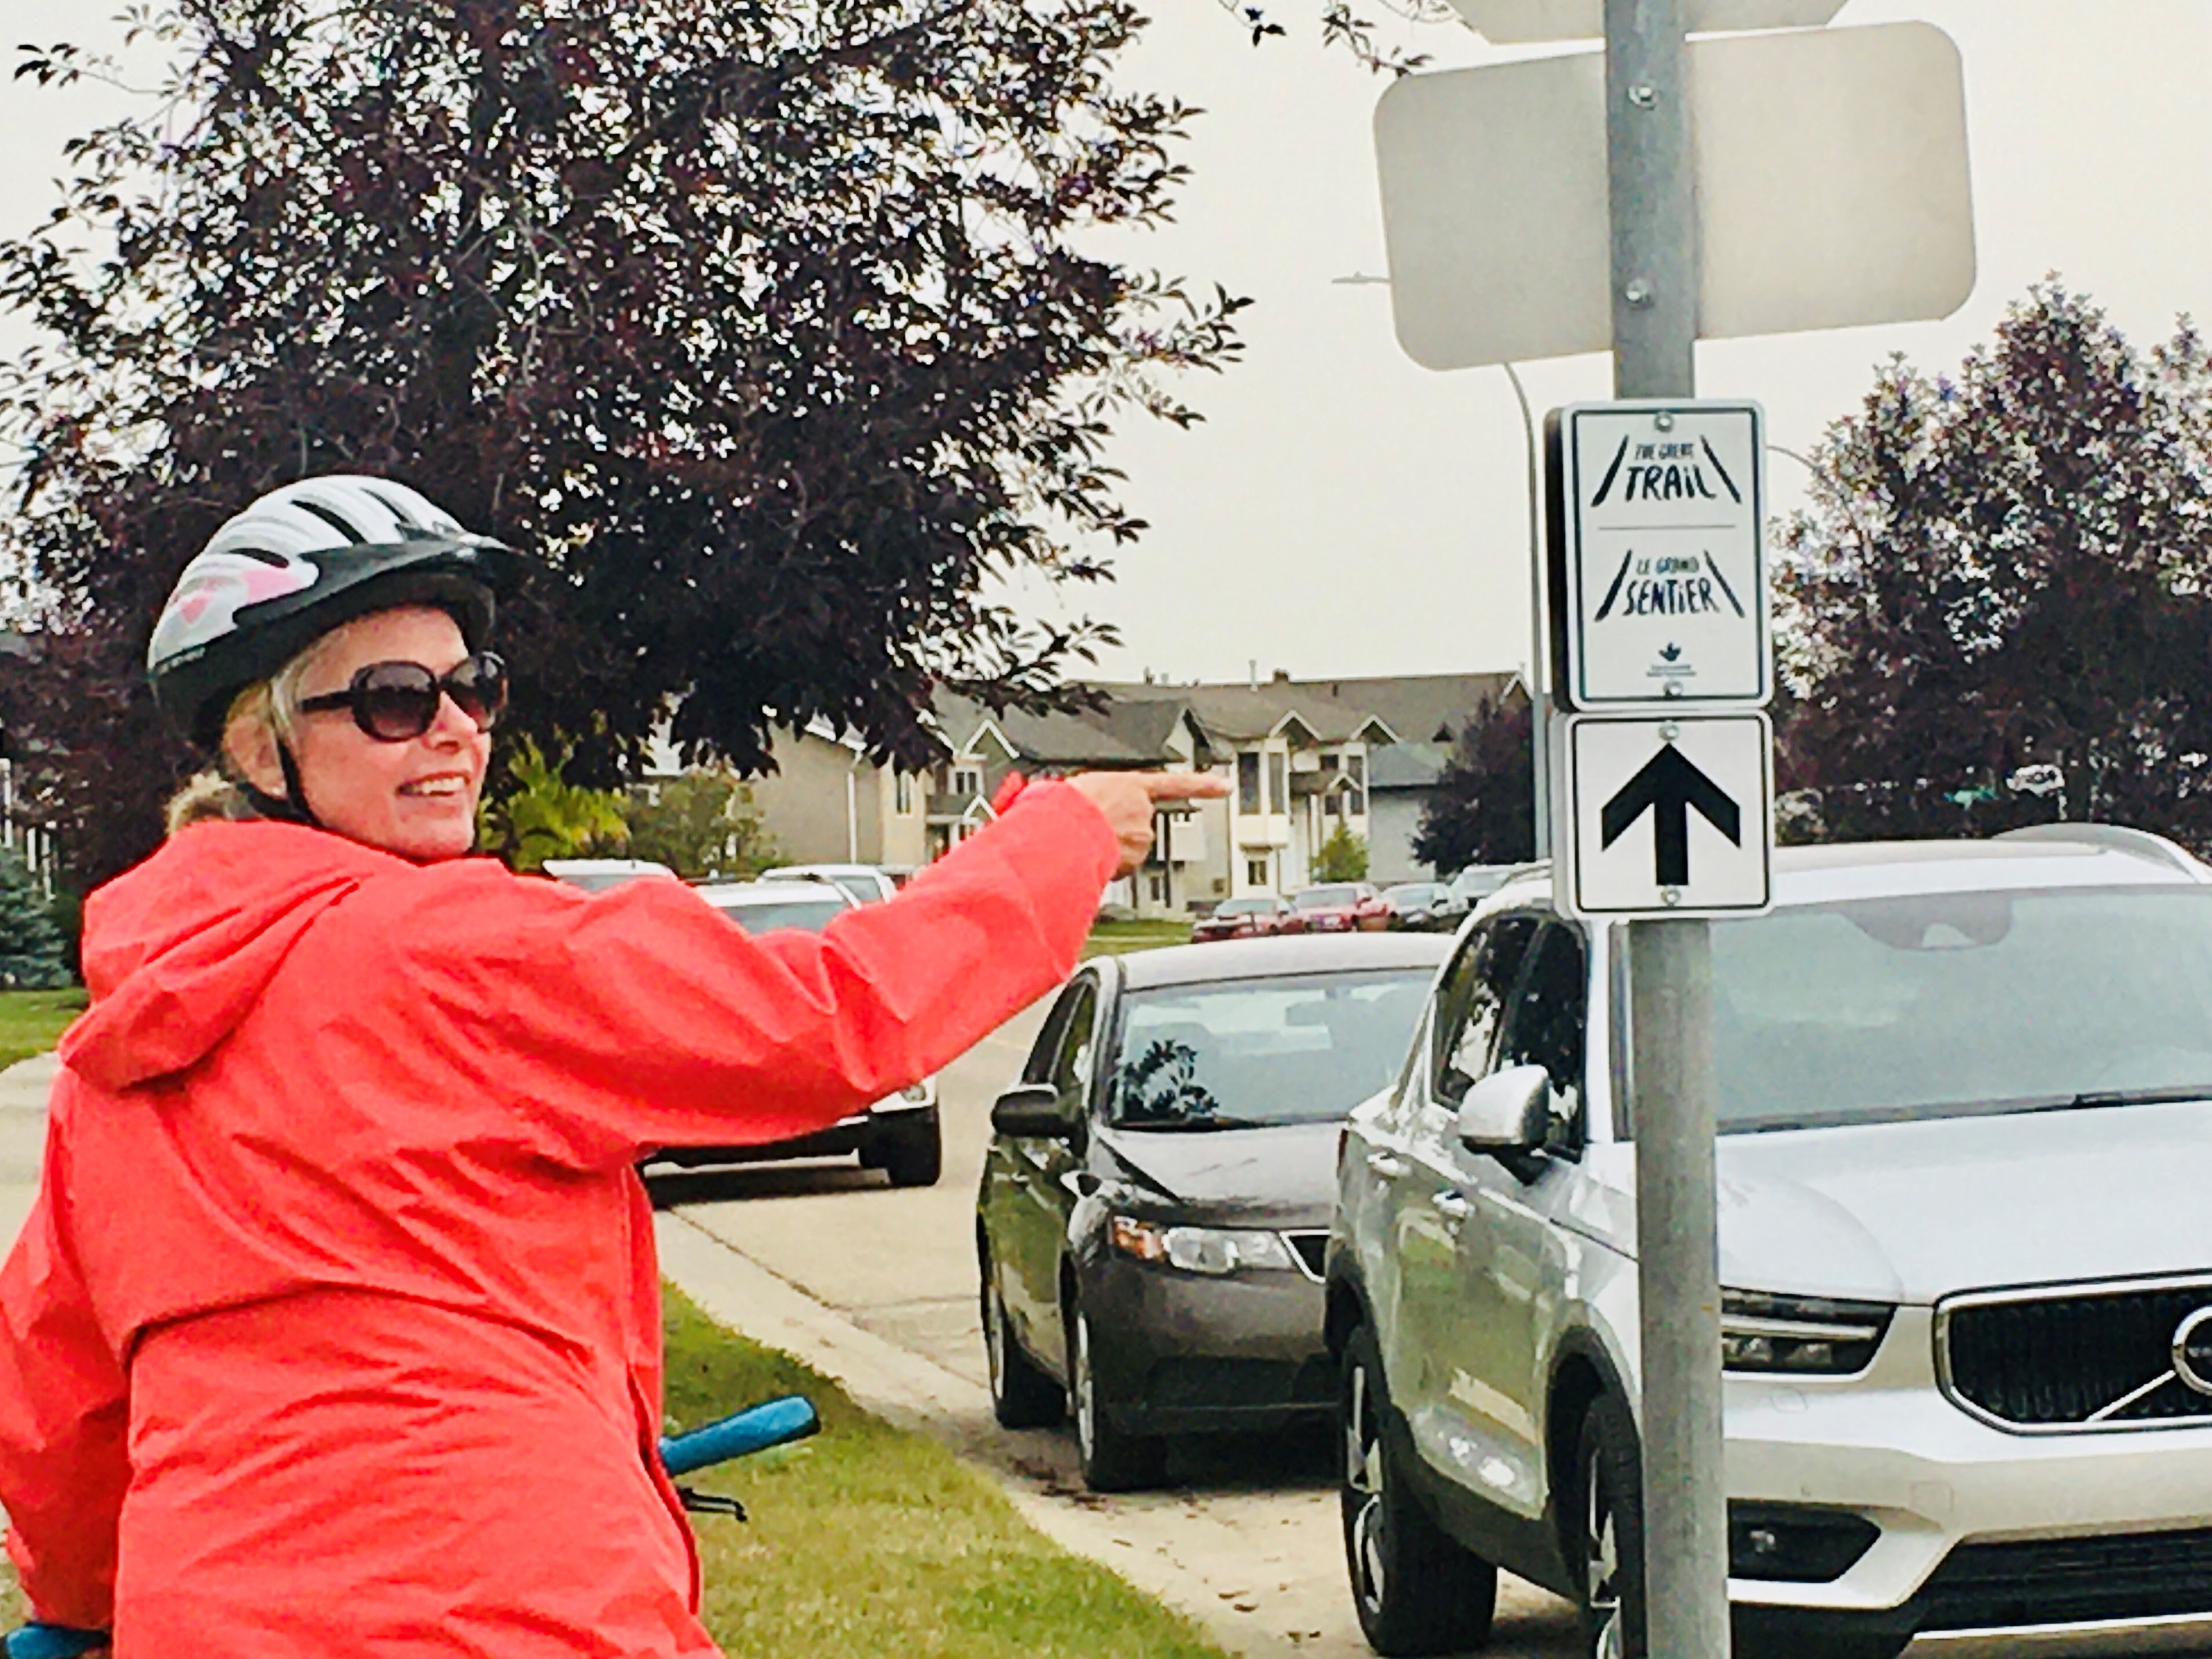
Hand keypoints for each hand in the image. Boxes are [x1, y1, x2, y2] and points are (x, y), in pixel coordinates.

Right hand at [1065, 770, 1228, 878]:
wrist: (1063, 829)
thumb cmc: (1068, 805)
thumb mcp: (1082, 785)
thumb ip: (1097, 792)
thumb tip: (1085, 799)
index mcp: (1132, 785)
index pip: (1177, 783)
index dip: (1204, 785)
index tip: (1225, 786)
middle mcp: (1142, 811)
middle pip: (1140, 824)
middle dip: (1121, 830)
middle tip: (1094, 829)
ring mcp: (1140, 837)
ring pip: (1131, 848)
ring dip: (1113, 848)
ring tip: (1086, 842)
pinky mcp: (1133, 860)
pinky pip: (1123, 866)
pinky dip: (1110, 865)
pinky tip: (1091, 857)